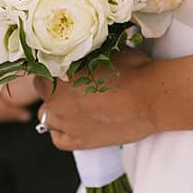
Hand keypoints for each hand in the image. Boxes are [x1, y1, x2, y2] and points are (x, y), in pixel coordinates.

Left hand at [35, 49, 156, 150]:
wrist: (151, 98)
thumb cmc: (132, 70)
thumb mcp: (103, 51)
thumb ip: (83, 55)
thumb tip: (79, 52)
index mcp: (58, 72)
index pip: (41, 69)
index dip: (53, 68)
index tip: (64, 69)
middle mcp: (56, 98)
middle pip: (42, 91)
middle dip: (53, 88)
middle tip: (73, 86)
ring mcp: (66, 122)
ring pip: (47, 116)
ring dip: (57, 110)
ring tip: (76, 106)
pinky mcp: (79, 141)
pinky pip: (58, 138)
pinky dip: (62, 132)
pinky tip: (74, 125)